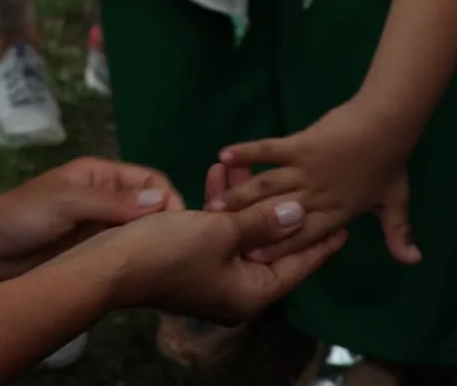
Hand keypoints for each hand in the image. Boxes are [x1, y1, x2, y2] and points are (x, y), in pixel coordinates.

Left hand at [0, 157, 183, 283]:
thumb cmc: (23, 216)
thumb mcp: (67, 202)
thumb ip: (112, 202)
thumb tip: (161, 200)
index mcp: (101, 176)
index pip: (151, 180)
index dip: (169, 199)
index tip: (181, 228)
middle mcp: (106, 200)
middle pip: (150, 207)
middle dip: (167, 224)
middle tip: (181, 252)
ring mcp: (99, 229)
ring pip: (139, 233)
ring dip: (153, 245)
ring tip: (169, 267)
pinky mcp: (91, 254)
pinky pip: (122, 254)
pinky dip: (137, 261)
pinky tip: (147, 277)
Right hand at [72, 197, 346, 323]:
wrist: (111, 266)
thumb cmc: (170, 252)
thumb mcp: (221, 232)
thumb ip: (262, 222)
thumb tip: (298, 214)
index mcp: (252, 291)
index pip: (297, 264)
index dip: (320, 241)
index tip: (345, 223)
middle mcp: (237, 288)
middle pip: (270, 246)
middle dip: (278, 209)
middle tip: (305, 182)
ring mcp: (214, 276)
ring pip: (242, 233)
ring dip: (245, 199)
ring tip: (250, 165)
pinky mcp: (192, 260)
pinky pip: (218, 231)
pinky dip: (222, 205)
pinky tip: (220, 172)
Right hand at [211, 102, 418, 264]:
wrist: (387, 124)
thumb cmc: (390, 163)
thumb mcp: (396, 203)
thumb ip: (399, 234)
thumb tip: (414, 262)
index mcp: (335, 215)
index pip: (302, 238)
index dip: (276, 250)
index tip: (251, 259)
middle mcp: (316, 198)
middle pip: (276, 216)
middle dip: (247, 225)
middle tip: (218, 233)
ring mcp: (307, 172)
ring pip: (267, 188)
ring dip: (239, 194)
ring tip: (214, 201)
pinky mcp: (300, 146)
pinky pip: (269, 150)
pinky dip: (247, 151)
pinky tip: (224, 154)